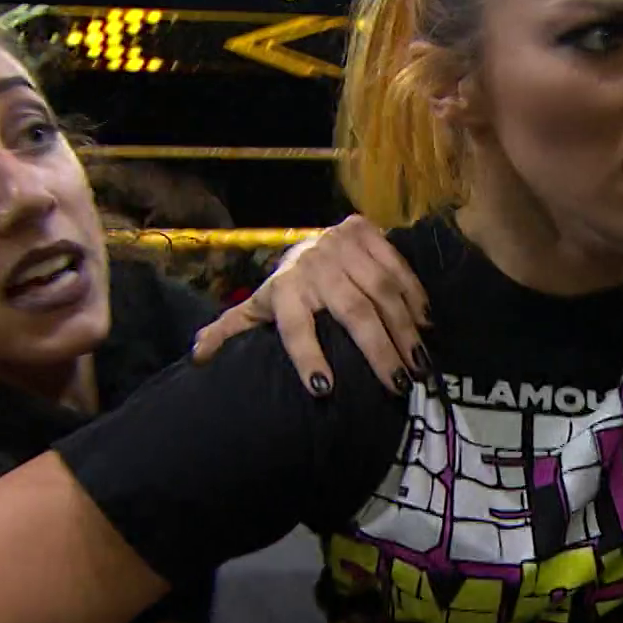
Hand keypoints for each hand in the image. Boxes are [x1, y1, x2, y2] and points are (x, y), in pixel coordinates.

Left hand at [190, 215, 429, 396]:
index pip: (294, 326)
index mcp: (283, 289)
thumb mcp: (258, 307)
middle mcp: (313, 265)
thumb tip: (197, 357)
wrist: (311, 239)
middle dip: (378, 350)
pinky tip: (426, 326)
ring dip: (405, 329)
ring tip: (419, 364)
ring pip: (382, 290)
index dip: (307, 357)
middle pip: (351, 311)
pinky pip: (399, 268)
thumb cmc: (288, 287)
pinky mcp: (368, 232)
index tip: (323, 391)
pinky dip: (415, 297)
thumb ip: (230, 331)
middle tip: (399, 385)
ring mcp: (342, 244)